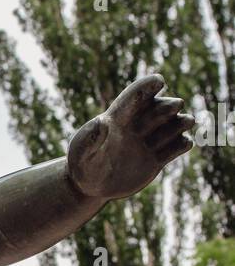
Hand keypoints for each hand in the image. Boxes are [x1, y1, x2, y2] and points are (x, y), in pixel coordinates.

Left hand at [67, 74, 192, 200]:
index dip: (146, 87)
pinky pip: (175, 148)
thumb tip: (102, 123)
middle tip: (176, 105)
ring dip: (180, 122)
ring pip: (171, 127)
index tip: (159, 80)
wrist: (91, 185)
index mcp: (117, 118)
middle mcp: (136, 126)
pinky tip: (185, 143)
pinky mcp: (156, 159)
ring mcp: (148, 142)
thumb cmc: (81, 164)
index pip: (134, 97)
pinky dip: (182, 144)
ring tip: (188, 120)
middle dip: (167, 106)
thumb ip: (88, 139)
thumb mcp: (79, 154)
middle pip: (158, 110)